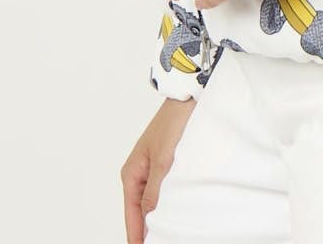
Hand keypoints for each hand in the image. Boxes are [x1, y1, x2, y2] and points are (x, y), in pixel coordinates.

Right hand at [121, 95, 195, 242]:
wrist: (191, 93)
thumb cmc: (174, 119)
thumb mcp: (164, 159)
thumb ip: (155, 191)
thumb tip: (149, 220)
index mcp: (132, 172)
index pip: (132, 215)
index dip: (138, 237)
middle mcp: (141, 172)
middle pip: (142, 211)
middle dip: (150, 229)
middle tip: (163, 241)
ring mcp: (155, 168)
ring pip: (155, 200)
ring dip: (162, 215)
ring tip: (171, 233)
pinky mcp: (170, 162)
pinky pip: (167, 189)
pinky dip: (172, 201)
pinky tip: (180, 211)